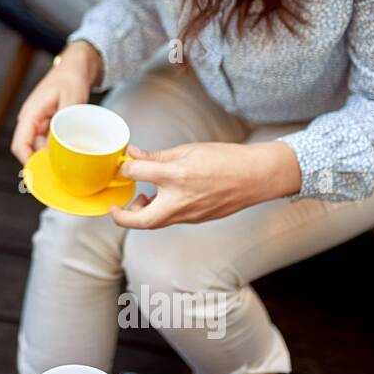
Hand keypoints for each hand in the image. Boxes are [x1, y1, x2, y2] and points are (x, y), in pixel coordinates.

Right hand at [11, 40, 102, 164]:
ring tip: (69, 164)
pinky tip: (70, 153)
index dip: (28, 162)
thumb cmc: (71, 78)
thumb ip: (63, 122)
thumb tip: (57, 147)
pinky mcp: (46, 124)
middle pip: (29, 150)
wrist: (76, 65)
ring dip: (51, 157)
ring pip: (39, 148)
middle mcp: (30, 120)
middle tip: (62, 174)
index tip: (43, 175)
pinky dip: (56, 149)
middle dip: (43, 163)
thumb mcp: (72, 98)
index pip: (20, 145)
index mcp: (30, 114)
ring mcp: (38, 122)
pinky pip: (47, 142)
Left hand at [108, 140, 301, 229]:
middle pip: (140, 220)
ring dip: (142, 214)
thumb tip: (133, 154)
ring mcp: (189, 215)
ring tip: (142, 197)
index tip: (123, 165)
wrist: (257, 176)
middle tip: (115, 208)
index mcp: (175, 176)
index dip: (124, 167)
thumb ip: (157, 156)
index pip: (135, 173)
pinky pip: (171, 219)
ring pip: (156, 222)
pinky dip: (160, 211)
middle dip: (122, 217)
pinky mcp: (197, 220)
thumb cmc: (226, 159)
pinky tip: (163, 198)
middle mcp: (180, 200)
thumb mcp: (187, 150)